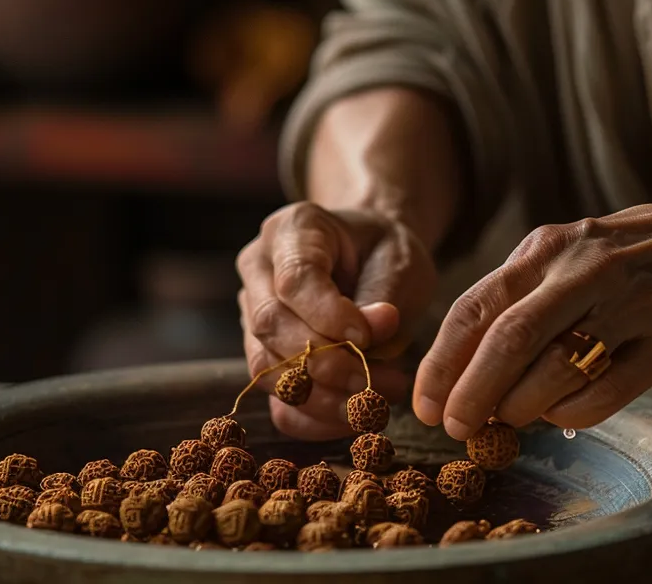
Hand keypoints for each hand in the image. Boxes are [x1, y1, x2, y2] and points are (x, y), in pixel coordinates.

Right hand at [236, 201, 435, 439]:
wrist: (373, 261)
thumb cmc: (385, 254)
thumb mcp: (399, 259)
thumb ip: (385, 293)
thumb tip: (372, 334)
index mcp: (291, 230)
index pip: (294, 279)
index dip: (329, 316)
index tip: (371, 337)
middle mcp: (258, 270)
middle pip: (272, 327)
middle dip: (331, 364)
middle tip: (385, 380)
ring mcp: (252, 316)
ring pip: (268, 371)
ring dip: (327, 398)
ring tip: (379, 399)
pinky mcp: (263, 359)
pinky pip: (278, 403)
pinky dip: (318, 420)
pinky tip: (357, 414)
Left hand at [411, 198, 651, 439]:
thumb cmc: (623, 256)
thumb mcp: (565, 251)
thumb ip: (517, 295)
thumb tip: (460, 367)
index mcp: (549, 247)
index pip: (476, 308)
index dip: (442, 362)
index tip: (425, 403)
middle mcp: (585, 270)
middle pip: (509, 341)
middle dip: (472, 394)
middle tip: (455, 428)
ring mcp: (628, 304)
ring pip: (555, 371)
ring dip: (519, 409)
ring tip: (506, 422)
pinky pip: (604, 394)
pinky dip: (569, 415)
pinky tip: (559, 415)